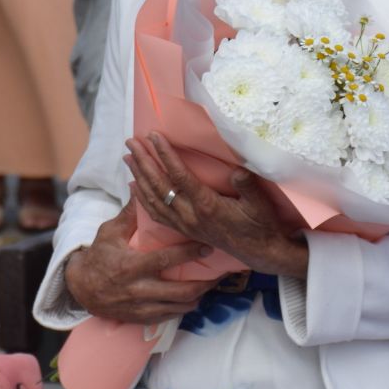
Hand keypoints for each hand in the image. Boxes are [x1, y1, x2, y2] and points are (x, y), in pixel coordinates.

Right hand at [65, 202, 221, 324]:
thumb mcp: (109, 233)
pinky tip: (195, 297)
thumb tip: (142, 187)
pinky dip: (185, 307)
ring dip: (199, 296)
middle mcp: (137, 290)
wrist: (80, 289)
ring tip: (212, 285)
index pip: (166, 260)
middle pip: (180, 291)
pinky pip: (170, 316)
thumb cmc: (98, 257)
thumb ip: (130, 214)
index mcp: (130, 266)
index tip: (208, 245)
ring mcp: (140, 308)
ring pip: (179, 307)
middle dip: (204, 283)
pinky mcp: (141, 319)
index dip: (190, 253)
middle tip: (220, 272)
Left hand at [125, 134, 309, 278]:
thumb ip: (248, 186)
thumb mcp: (260, 204)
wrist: (259, 252)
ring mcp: (185, 224)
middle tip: (131, 142)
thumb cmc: (260, 225)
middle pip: (159, 186)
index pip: (179, 176)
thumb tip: (238, 169)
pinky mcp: (184, 230)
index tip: (153, 136)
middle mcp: (190, 215)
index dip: (165, 155)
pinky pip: (156, 215)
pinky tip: (134, 187)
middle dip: (144, 162)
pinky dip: (142, 199)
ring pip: (154, 200)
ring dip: (139, 177)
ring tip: (128, 158)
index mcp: (207, 205)